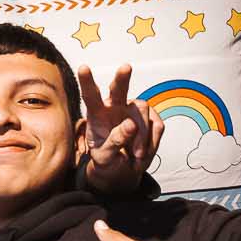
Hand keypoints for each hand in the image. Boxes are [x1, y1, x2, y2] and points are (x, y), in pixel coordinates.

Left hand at [78, 65, 163, 195]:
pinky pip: (156, 125)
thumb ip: (115, 141)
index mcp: (97, 115)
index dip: (87, 82)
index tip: (83, 67)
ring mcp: (134, 110)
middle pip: (118, 89)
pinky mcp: (151, 117)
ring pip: (142, 111)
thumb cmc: (108, 162)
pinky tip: (142, 151)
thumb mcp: (105, 157)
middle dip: (122, 78)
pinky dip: (152, 142)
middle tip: (125, 68)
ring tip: (135, 155)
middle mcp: (115, 107)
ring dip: (141, 136)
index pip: (91, 97)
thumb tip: (131, 124)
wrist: (124, 172)